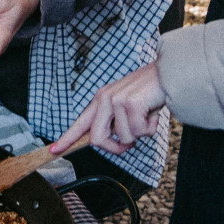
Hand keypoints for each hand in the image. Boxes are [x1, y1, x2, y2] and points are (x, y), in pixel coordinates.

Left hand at [50, 64, 167, 154]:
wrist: (169, 73)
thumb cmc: (150, 91)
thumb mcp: (126, 105)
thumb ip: (116, 121)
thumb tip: (115, 142)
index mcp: (101, 100)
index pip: (80, 123)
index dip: (67, 139)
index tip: (54, 150)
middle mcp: (105, 99)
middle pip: (97, 139)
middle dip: (115, 148)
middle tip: (128, 146)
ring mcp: (116, 101)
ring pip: (123, 138)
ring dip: (140, 134)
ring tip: (147, 117)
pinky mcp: (130, 104)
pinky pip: (138, 132)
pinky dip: (150, 128)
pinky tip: (153, 113)